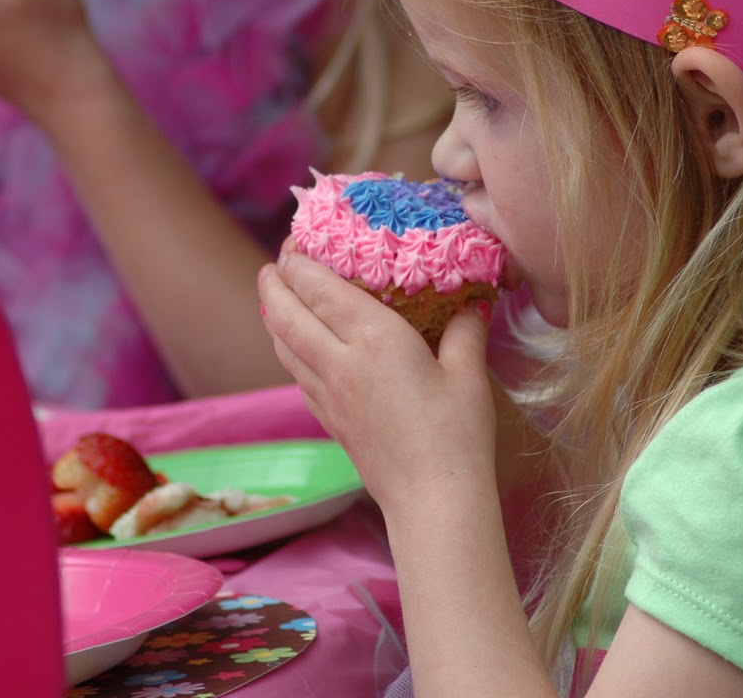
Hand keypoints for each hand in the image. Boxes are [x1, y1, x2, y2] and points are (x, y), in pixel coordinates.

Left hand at [259, 247, 497, 513]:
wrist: (432, 500)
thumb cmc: (457, 435)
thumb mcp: (469, 374)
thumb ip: (465, 330)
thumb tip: (470, 303)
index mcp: (374, 341)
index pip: (320, 289)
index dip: (300, 262)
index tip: (296, 242)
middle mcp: (340, 363)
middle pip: (287, 315)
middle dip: (273, 284)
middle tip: (272, 264)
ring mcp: (329, 395)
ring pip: (283, 347)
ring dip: (273, 316)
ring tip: (276, 298)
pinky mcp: (329, 421)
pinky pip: (295, 375)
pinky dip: (287, 350)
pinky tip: (296, 349)